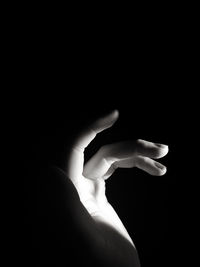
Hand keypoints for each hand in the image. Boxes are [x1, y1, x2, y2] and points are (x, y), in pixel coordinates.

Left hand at [65, 110, 168, 244]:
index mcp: (66, 194)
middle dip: (131, 147)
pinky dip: (134, 164)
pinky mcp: (97, 193)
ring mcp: (85, 189)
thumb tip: (50, 170)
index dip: (89, 129)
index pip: (72, 150)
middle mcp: (72, 187)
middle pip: (101, 153)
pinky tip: (153, 170)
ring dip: (137, 155)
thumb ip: (65, 208)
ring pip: (110, 158)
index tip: (114, 115)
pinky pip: (112, 168)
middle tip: (162, 150)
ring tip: (163, 158)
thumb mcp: (85, 241)